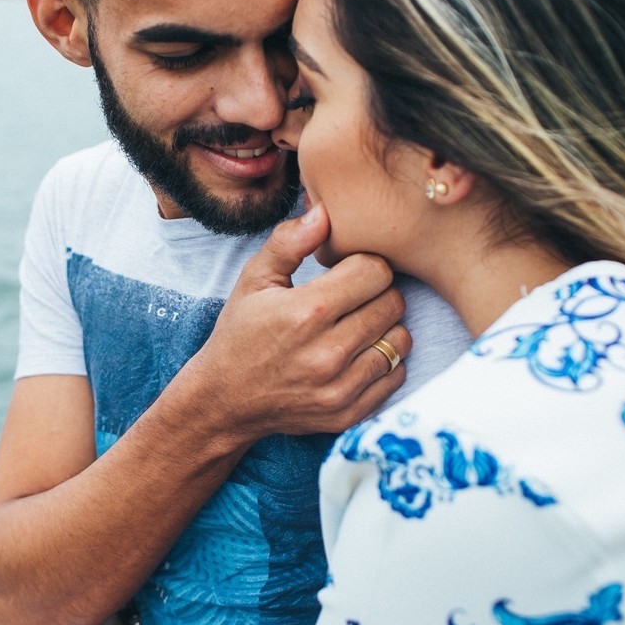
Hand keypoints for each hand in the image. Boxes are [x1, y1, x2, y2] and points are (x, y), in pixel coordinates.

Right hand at [176, 203, 409, 444]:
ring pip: (400, 340)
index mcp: (306, 311)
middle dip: (378, 293)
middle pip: (393, 303)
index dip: (365, 264)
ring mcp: (339, 387)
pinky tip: (358, 353)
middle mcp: (327, 352)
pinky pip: (396, 375)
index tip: (348, 272)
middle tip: (354, 297)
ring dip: (385, 327)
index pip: (376, 271)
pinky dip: (385, 361)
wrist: (224, 400)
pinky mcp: (348, 413)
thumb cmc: (240, 333)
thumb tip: (324, 212)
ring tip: (358, 324)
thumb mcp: (253, 280)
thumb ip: (290, 242)